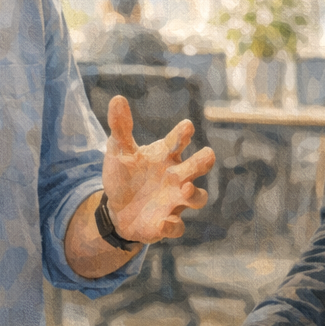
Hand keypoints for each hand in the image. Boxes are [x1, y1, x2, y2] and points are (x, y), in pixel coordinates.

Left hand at [101, 95, 216, 243]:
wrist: (117, 210)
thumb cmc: (125, 176)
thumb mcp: (119, 152)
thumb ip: (120, 128)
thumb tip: (116, 99)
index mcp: (166, 156)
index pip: (178, 141)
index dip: (183, 133)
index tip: (186, 127)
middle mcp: (177, 177)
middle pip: (197, 167)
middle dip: (203, 161)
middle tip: (207, 153)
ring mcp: (175, 201)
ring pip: (197, 198)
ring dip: (194, 194)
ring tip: (186, 188)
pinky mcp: (168, 223)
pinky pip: (177, 227)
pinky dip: (173, 225)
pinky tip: (164, 222)